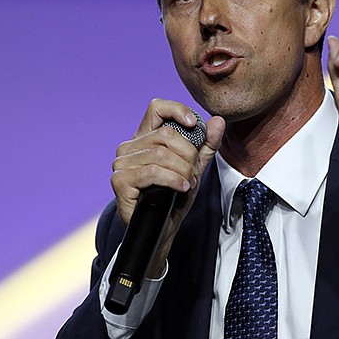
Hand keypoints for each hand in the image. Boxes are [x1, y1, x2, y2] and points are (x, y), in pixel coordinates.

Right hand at [111, 99, 224, 275]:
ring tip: (187, 184)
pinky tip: (181, 188)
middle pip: (166, 134)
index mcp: (145, 138)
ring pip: (161, 154)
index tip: (193, 123)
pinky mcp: (120, 181)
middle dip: (188, 155)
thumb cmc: (175, 197)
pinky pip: (153, 172)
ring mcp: (121, 163)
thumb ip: (207, 145)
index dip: (177, 110)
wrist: (162, 230)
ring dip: (183, 171)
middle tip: (194, 174)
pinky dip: (173, 180)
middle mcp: (130, 147)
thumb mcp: (196, 168)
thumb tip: (218, 121)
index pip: (157, 108)